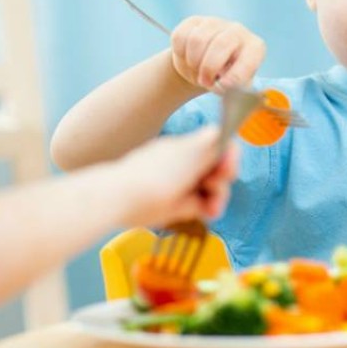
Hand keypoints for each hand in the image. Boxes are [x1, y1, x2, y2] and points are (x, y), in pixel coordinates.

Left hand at [113, 126, 239, 226]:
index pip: (219, 148)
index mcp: (189, 148)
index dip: (229, 159)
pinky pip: (196, 204)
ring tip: (210, 209)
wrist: (117, 198)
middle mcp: (185, 164)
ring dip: (215, 199)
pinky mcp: (173, 204)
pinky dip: (203, 208)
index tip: (226, 171)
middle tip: (214, 192)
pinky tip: (202, 213)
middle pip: (216, 172)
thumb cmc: (155, 176)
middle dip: (222, 184)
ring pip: (208, 191)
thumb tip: (226, 133)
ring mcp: (179, 184)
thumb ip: (212, 144)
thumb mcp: (190, 155)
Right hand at [169, 16, 265, 91]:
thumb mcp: (234, 87)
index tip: (224, 86)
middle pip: (221, 44)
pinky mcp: (194, 22)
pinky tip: (187, 58)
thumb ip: (232, 89)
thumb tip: (223, 86)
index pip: (249, 58)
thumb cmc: (224, 77)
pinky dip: (180, 53)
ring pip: (198, 40)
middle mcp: (237, 30)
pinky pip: (181, 36)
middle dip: (209, 67)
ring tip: (196, 70)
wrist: (205, 66)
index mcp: (254, 47)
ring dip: (193, 62)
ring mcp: (215, 23)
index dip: (236, 74)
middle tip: (204, 81)